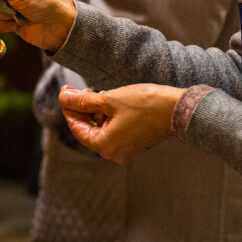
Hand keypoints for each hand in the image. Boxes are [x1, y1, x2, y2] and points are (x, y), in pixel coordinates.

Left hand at [58, 83, 182, 163]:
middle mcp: (113, 153)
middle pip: (87, 129)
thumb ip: (83, 100)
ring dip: (93, 111)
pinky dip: (106, 117)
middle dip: (80, 108)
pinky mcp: (134, 143)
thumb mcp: (109, 99)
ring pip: (100, 129)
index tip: (64, 90)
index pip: (77, 127)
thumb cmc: (144, 104)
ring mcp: (125, 150)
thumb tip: (62, 97)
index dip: (68, 107)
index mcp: (104, 146)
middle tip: (74, 88)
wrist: (178, 109)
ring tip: (91, 92)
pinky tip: (106, 101)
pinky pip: (113, 131)